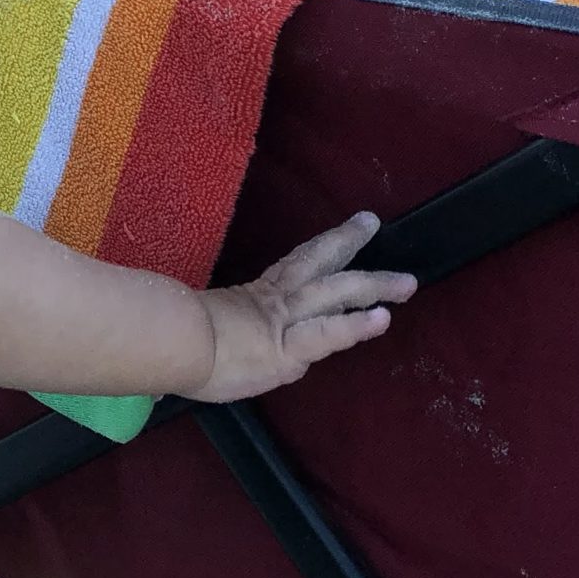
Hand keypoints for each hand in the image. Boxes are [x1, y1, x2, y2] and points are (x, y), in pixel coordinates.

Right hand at [189, 212, 415, 403]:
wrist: (172, 341)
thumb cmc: (171, 335)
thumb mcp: (195, 328)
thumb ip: (207, 335)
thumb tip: (193, 353)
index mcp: (252, 297)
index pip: (292, 268)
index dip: (319, 251)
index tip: (340, 239)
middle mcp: (274, 301)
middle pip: (318, 263)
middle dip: (347, 244)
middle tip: (370, 224)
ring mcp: (285, 321)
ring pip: (336, 292)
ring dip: (373, 285)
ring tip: (407, 282)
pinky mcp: (290, 347)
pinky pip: (329, 333)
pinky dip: (357, 325)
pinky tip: (383, 318)